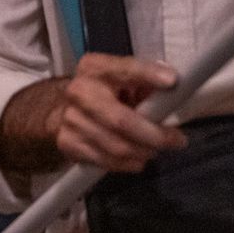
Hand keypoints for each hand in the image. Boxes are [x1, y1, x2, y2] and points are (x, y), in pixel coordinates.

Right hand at [55, 53, 184, 172]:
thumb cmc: (102, 92)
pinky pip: (107, 162)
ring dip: (145, 152)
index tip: (172, 81)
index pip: (123, 69)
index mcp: (95, 68)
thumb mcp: (122, 79)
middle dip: (154, 135)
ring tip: (155, 149)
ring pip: (117, 147)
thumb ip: (146, 84)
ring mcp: (70, 120)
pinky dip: (129, 164)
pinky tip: (137, 158)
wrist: (57, 109)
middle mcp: (79, 92)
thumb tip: (176, 93)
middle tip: (176, 141)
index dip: (147, 74)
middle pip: (121, 121)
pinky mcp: (68, 143)